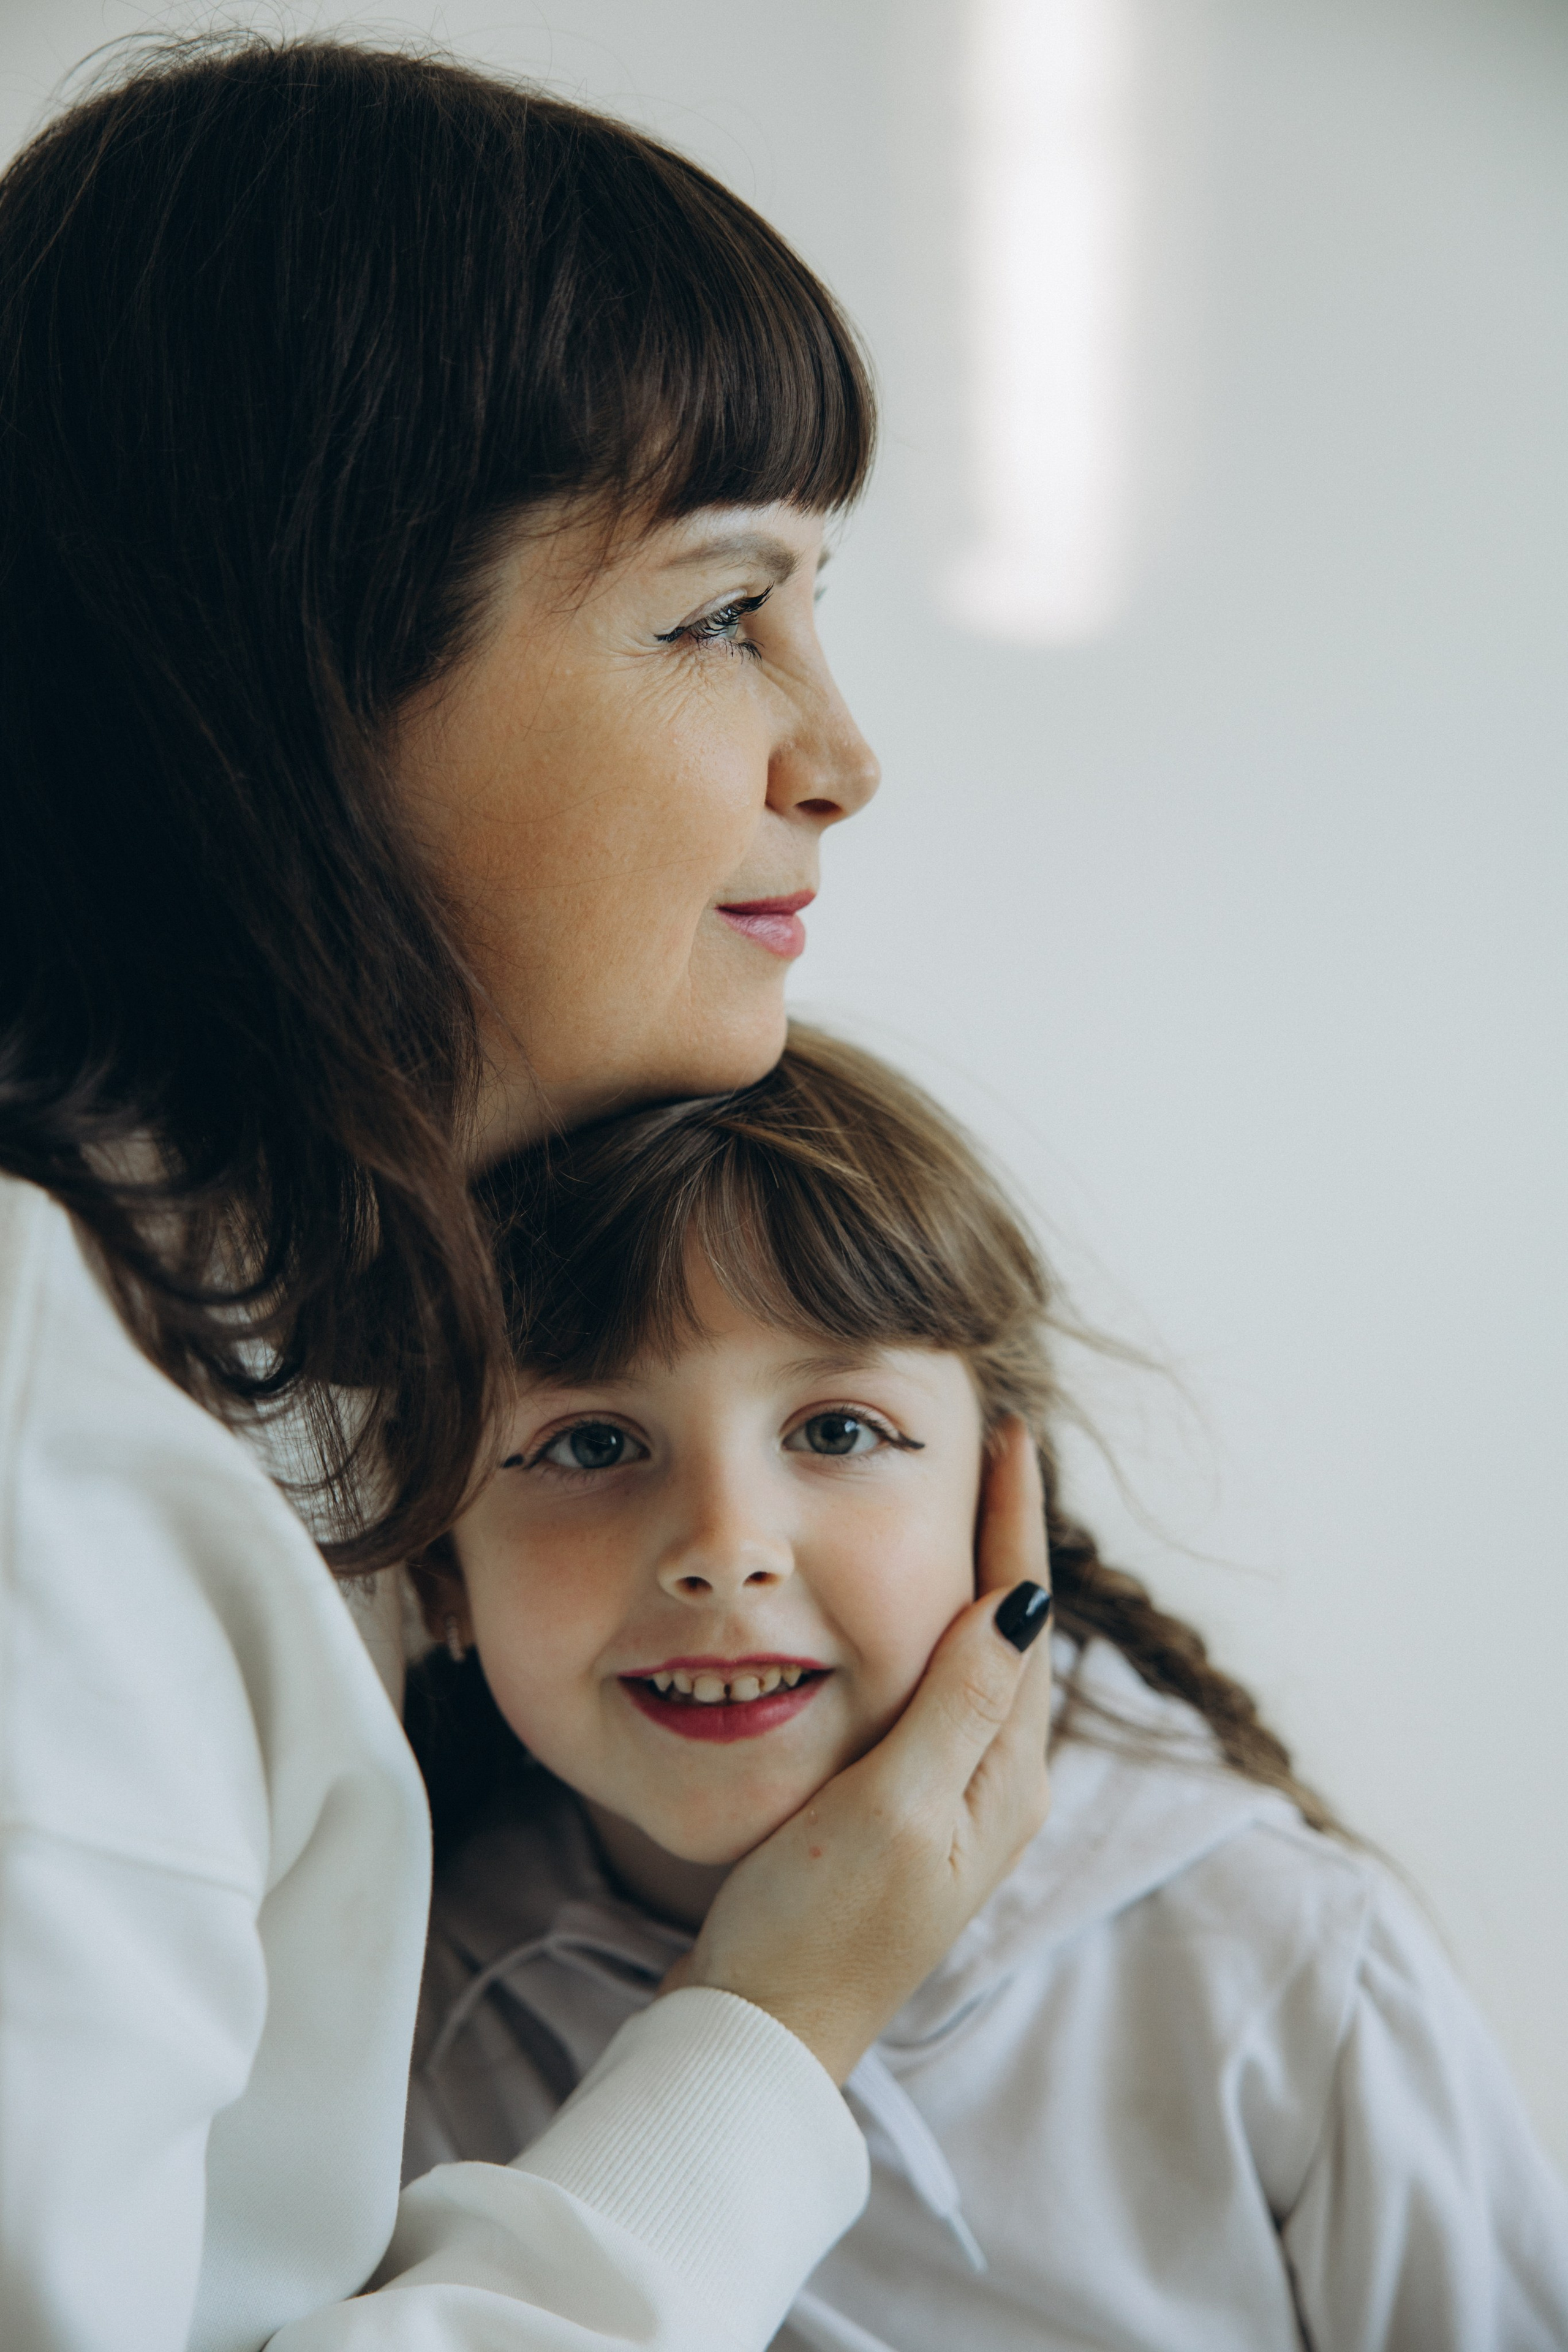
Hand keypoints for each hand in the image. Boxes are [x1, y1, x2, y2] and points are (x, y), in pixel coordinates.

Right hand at [663, 1418, 1052, 2082]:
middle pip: (1010, 1637)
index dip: (1016, 1525)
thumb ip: (957, 1704)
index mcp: (1002, 1779)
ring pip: (974, 1668)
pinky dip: (927, 1640)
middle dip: (1003, 1542)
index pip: (1022, 1621)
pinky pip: (936, 1703)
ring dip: (969, 1585)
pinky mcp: (901, 1823)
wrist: (762, 2032)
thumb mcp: (894, 1806)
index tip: (1013, 1438)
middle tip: (988, 1452)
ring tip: (954, 1508)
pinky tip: (901, 1623)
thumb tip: (1023, 1598)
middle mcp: (991, 1790)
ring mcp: (949, 1810)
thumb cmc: (817, 1926)